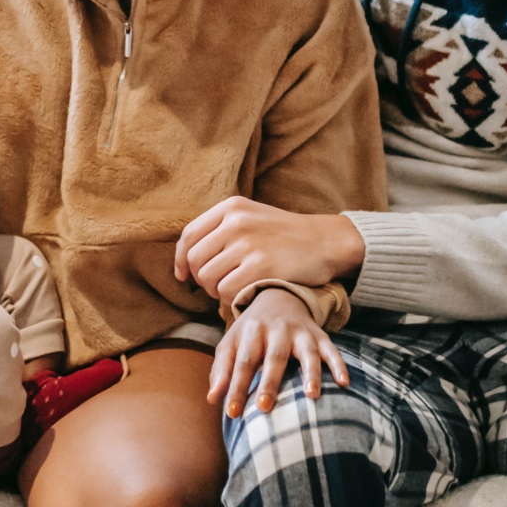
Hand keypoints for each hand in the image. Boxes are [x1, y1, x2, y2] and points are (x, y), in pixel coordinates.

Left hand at [175, 196, 364, 301]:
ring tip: (235, 289)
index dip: (181, 259)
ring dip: (216, 291)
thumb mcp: (252, 218)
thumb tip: (185, 261)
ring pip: (207, 278)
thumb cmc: (285, 236)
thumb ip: (221, 231)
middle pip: (194, 260)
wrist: (325, 241)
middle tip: (218, 285)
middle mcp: (236, 222)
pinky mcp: (260, 266)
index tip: (183, 275)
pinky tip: (247, 293)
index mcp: (232, 207)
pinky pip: (226, 291)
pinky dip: (231, 299)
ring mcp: (248, 243)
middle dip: (201, 279)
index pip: (189, 235)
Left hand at [209, 288, 349, 418]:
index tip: (232, 413)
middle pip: (274, 357)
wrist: (278, 297)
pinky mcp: (320, 336)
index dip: (237, 387)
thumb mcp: (231, 344)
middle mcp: (277, 330)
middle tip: (265, 408)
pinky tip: (344, 383)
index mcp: (251, 332)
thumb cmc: (250, 332)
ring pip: (307, 352)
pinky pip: (332, 350)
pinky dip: (339, 365)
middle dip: (270, 383)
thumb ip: (221, 370)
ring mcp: (301, 332)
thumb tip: (212, 399)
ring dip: (310, 373)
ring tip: (311, 395)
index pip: (243, 362)